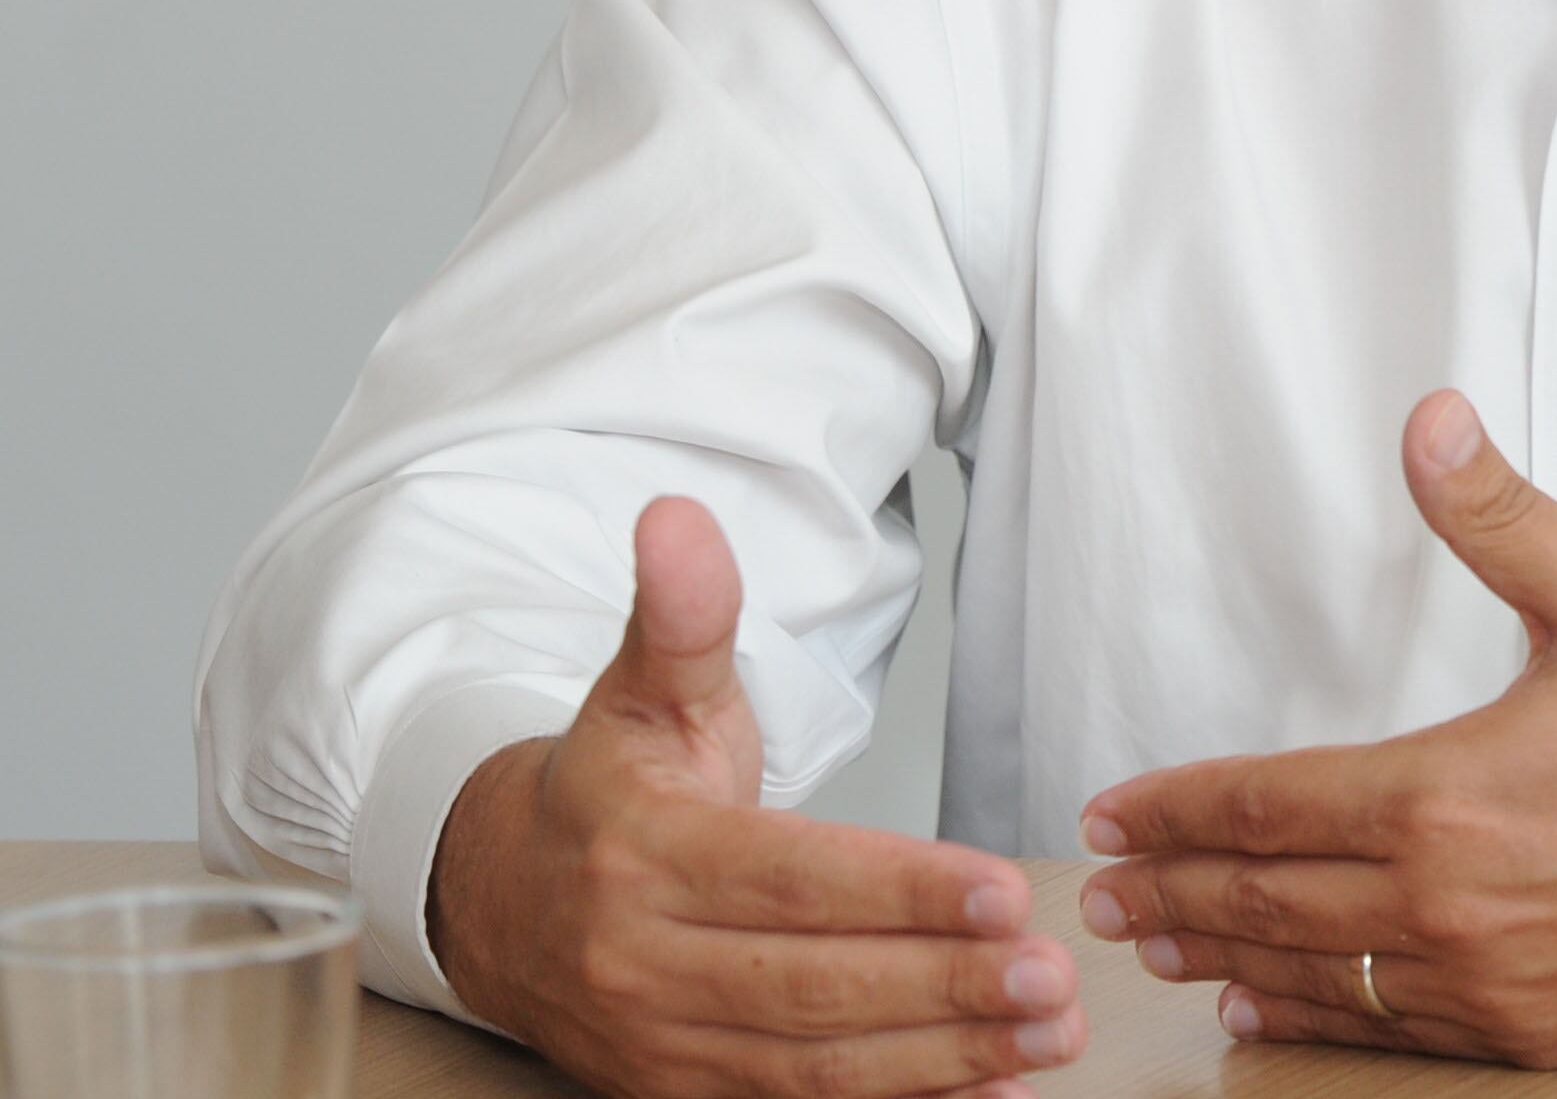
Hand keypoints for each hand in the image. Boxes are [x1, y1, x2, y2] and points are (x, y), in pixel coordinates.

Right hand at [425, 497, 1086, 1098]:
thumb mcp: (643, 690)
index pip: (787, 878)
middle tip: (1053, 979)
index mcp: (642, 855)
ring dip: (942, 1059)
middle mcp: (643, 962)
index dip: (897, 889)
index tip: (1001, 889)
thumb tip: (678, 516)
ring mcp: (660, 1046)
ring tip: (1049, 1038)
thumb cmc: (610, 792)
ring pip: (815, 1068)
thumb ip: (684, 613)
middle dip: (943, 986)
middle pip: (812, 987)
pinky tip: (988, 1097)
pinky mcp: (683, 1098)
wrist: (503, 904)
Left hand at [1075, 392, 1556, 1064]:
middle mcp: (1451, 904)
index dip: (1176, 809)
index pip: (1266, 804)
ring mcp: (1488, 984)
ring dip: (1222, 956)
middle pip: (1267, 900)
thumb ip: (1499, 516)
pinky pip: (1386, 1031)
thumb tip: (1431, 424)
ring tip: (1158, 945)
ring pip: (1314, 976)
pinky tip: (1265, 1009)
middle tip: (1100, 891)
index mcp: (1451, 797)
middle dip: (1173, 891)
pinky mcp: (1530, 1037)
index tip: (1112, 812)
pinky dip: (1311, 1020)